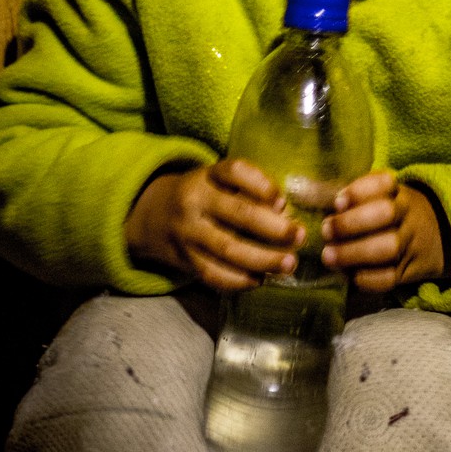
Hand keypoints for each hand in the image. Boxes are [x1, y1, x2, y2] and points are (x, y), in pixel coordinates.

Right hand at [125, 160, 304, 290]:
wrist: (150, 214)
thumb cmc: (201, 194)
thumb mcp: (217, 179)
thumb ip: (248, 189)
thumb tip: (285, 212)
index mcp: (207, 175)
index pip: (235, 171)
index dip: (262, 185)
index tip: (282, 201)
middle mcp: (195, 201)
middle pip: (237, 214)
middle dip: (273, 228)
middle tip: (300, 237)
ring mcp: (188, 232)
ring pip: (227, 249)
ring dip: (262, 259)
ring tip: (289, 264)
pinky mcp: (183, 259)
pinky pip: (212, 274)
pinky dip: (238, 280)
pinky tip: (260, 279)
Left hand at [320, 171, 446, 292]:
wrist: (436, 236)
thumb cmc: (391, 213)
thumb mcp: (379, 196)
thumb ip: (350, 197)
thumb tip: (308, 197)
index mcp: (396, 191)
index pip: (383, 183)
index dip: (360, 191)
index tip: (338, 202)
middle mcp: (406, 213)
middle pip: (385, 214)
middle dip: (351, 223)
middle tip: (326, 231)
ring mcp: (410, 243)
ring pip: (388, 247)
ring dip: (354, 253)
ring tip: (329, 256)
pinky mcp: (408, 271)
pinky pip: (390, 278)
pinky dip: (367, 279)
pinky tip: (349, 275)